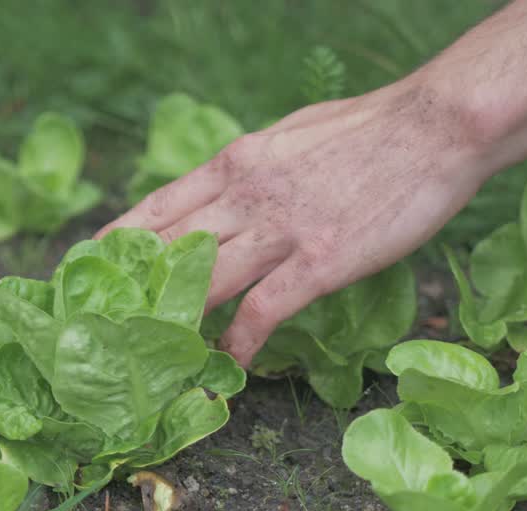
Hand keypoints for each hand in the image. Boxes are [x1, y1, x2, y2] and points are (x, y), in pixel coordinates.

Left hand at [96, 80, 491, 366]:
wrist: (436, 127)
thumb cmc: (373, 129)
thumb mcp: (293, 134)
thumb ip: (255, 166)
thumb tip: (231, 186)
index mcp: (238, 161)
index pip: (161, 205)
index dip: (121, 237)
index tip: (90, 262)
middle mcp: (246, 195)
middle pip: (170, 248)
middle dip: (134, 288)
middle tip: (104, 322)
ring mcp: (280, 230)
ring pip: (205, 282)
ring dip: (176, 322)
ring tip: (151, 354)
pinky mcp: (318, 262)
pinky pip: (262, 312)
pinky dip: (238, 343)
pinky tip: (227, 366)